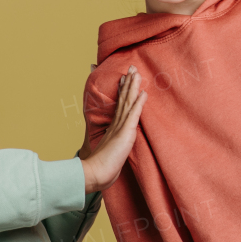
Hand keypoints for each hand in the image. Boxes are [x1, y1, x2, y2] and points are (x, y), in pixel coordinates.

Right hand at [79, 67, 146, 193]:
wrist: (96, 173)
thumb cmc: (102, 167)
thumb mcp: (110, 153)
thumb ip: (112, 147)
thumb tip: (112, 145)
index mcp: (113, 128)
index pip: (120, 106)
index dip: (123, 92)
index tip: (124, 79)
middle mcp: (117, 124)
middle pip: (124, 99)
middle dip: (128, 83)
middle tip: (131, 68)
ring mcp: (121, 127)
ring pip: (128, 102)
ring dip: (133, 87)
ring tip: (136, 73)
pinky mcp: (125, 132)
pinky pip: (133, 114)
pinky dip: (138, 103)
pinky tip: (143, 92)